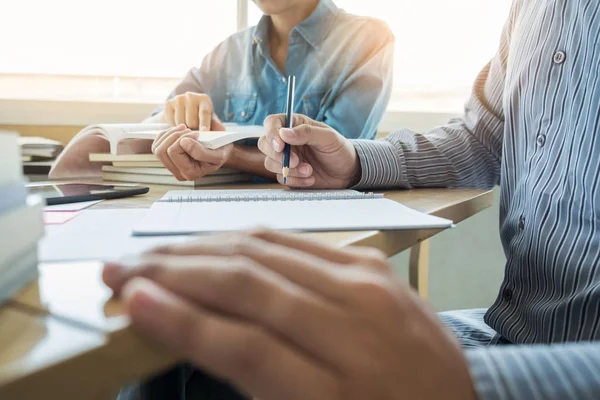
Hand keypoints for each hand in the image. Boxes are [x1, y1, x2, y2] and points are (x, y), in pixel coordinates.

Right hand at [103, 230, 475, 399]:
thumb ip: (258, 379)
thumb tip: (198, 333)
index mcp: (340, 393)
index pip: (242, 345)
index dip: (180, 320)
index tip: (133, 301)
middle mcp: (355, 328)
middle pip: (249, 285)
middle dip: (176, 272)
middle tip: (124, 269)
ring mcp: (368, 287)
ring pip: (267, 252)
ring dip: (202, 248)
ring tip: (157, 253)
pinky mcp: (373, 268)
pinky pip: (298, 242)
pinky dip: (248, 241)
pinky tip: (215, 245)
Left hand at [152, 122, 231, 180]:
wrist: (220, 150)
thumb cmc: (220, 152)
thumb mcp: (218, 154)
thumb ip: (202, 152)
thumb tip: (184, 143)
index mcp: (190, 173)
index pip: (173, 152)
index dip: (183, 139)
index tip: (197, 134)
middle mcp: (178, 173)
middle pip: (161, 151)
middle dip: (174, 136)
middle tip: (189, 130)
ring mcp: (172, 166)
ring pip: (157, 148)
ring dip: (169, 134)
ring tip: (184, 129)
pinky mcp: (167, 158)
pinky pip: (156, 145)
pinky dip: (165, 134)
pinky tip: (178, 131)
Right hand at [163, 92, 216, 130]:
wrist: (183, 111)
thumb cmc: (200, 117)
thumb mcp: (210, 120)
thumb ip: (216, 125)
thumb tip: (223, 131)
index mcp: (204, 99)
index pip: (204, 113)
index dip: (204, 124)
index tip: (204, 132)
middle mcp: (191, 96)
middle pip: (191, 121)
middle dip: (193, 130)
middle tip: (194, 131)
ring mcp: (179, 98)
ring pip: (180, 123)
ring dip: (183, 129)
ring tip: (186, 127)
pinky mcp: (168, 103)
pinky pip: (171, 122)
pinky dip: (174, 126)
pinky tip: (178, 123)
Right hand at [258, 114, 360, 187]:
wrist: (347, 173)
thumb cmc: (339, 150)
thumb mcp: (328, 137)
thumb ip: (307, 132)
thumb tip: (284, 133)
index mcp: (295, 125)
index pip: (272, 123)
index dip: (271, 133)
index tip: (280, 146)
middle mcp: (287, 141)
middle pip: (264, 144)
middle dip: (278, 155)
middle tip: (297, 161)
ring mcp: (286, 158)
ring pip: (270, 163)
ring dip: (289, 170)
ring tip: (309, 170)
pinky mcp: (288, 174)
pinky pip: (281, 178)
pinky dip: (295, 180)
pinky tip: (310, 179)